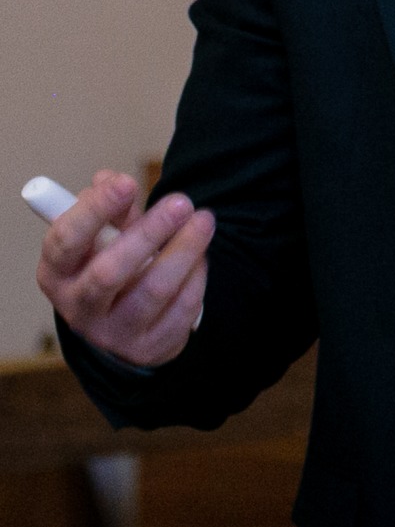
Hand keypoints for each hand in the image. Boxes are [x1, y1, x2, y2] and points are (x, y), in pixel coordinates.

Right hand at [36, 170, 212, 367]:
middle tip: (181, 202)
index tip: (126, 182)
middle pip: (108, 273)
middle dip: (148, 233)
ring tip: (205, 219)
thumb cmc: (113, 266)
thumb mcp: (103, 239)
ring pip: (153, 291)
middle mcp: (79, 308)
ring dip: (184, 250)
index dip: (93, 211)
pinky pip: (181, 308)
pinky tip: (202, 255)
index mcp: (57, 274)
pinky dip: (196, 276)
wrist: (127, 327)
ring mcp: (114, 332)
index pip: (64, 243)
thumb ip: (112, 210)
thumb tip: (109, 179)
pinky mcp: (150, 346)